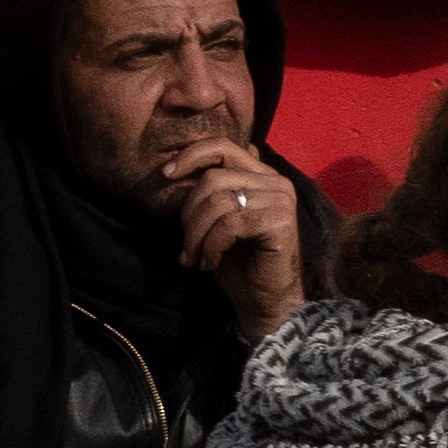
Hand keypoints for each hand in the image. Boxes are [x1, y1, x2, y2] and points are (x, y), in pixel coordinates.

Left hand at [162, 141, 307, 336]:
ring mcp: (281, 199)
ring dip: (197, 234)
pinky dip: (212, 246)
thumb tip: (175, 166)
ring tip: (194, 257)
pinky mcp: (281, 221)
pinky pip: (230, 224)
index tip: (167, 175)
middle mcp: (275, 181)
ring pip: (219, 201)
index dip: (191, 156)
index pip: (223, 146)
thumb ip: (208, 192)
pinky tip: (210, 262)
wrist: (263, 300)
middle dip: (189, 214)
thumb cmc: (237, 261)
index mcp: (261, 174)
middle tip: (187, 245)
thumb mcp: (215, 220)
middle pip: (213, 178)